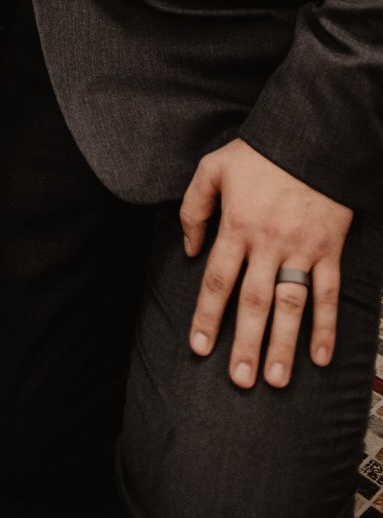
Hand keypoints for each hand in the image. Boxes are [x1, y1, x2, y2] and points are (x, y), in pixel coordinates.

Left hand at [180, 137, 352, 388]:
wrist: (310, 137)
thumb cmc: (257, 154)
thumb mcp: (212, 169)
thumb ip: (194, 208)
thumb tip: (189, 248)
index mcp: (237, 226)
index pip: (218, 280)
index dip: (207, 315)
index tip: (199, 347)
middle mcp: (267, 243)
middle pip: (253, 301)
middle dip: (244, 343)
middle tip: (239, 381)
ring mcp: (301, 249)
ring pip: (291, 304)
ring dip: (284, 344)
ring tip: (276, 380)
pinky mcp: (329, 249)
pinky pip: (329, 293)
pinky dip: (327, 325)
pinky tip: (320, 356)